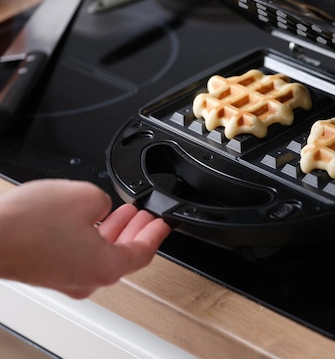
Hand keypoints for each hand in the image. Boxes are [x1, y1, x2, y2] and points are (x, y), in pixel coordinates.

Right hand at [0, 179, 169, 297]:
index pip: (144, 252)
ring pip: (101, 255)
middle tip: (146, 217)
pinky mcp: (48, 272)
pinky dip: (92, 237)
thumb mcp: (86, 197)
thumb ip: (105, 201)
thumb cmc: (27, 225)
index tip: (164, 224)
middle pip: (124, 255)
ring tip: (122, 212)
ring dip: (114, 232)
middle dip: (137, 231)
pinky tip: (90, 220)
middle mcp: (87, 279)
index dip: (157, 234)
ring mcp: (66, 279)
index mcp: (106, 267)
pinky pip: (80, 255)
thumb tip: (101, 208)